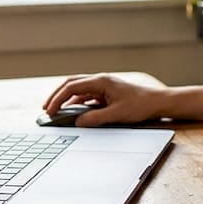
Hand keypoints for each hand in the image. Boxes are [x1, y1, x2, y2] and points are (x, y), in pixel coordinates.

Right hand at [42, 74, 164, 126]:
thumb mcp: (116, 115)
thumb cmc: (140, 105)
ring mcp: (102, 86)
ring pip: (78, 89)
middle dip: (57, 96)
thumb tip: (77, 122)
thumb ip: (95, 118)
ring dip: (66, 99)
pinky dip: (76, 103)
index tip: (50, 111)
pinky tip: (72, 113)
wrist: (156, 102)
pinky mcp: (106, 93)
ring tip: (55, 111)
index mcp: (101, 82)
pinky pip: (86, 96)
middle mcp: (100, 81)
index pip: (72, 87)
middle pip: (71, 84)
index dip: (58, 99)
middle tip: (46, 109)